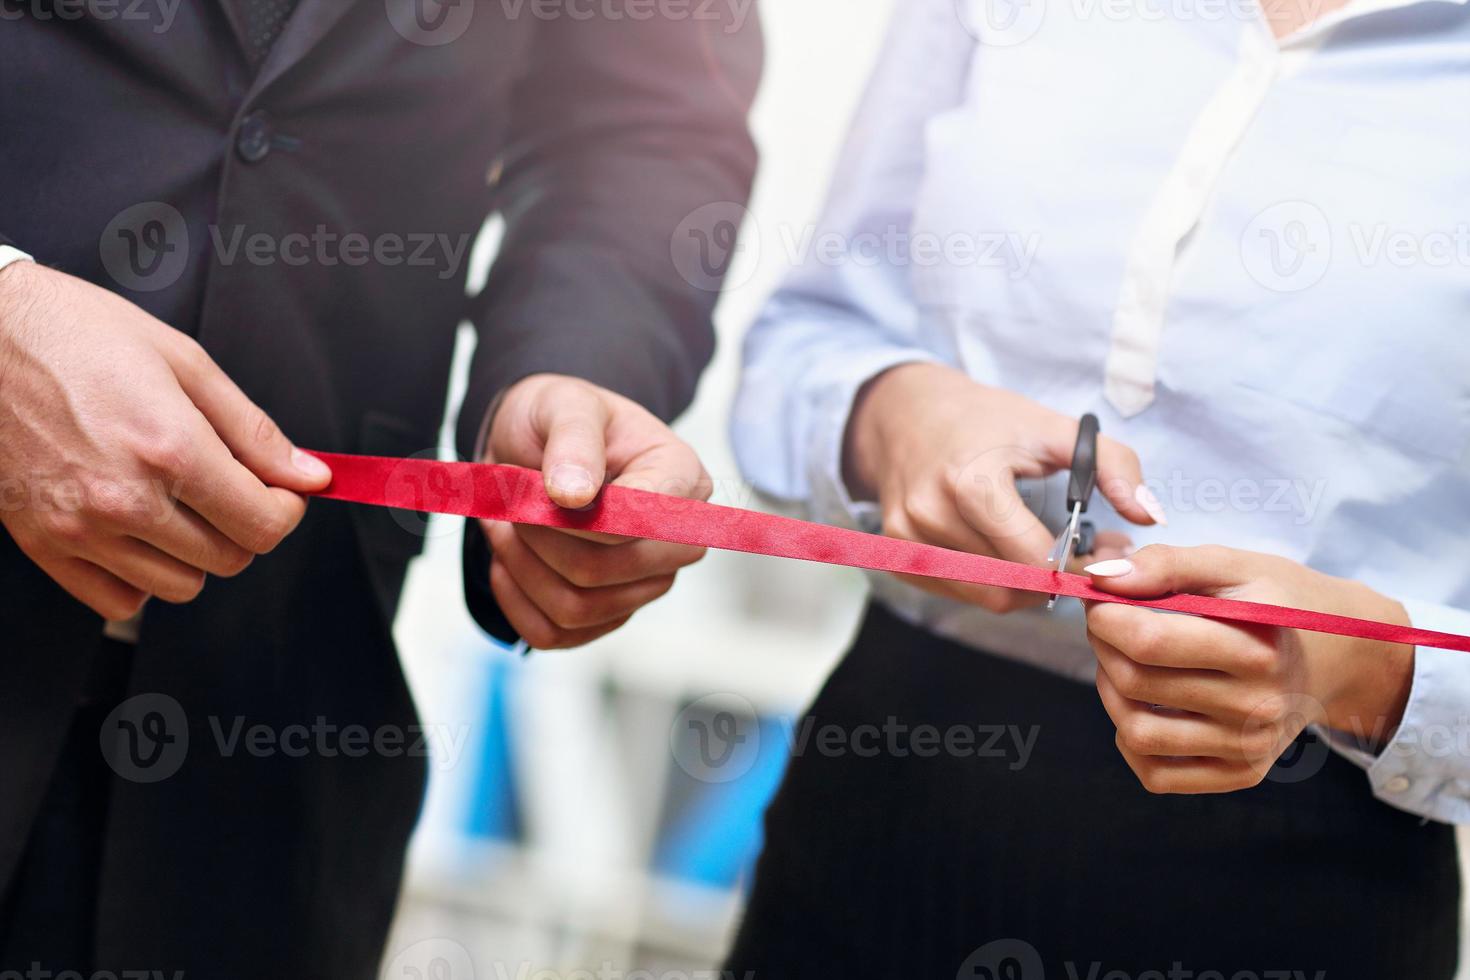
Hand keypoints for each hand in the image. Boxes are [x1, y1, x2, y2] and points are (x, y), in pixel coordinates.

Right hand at [0, 264, 330, 619]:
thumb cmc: (75, 334)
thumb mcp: (183, 361)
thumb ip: (253, 430)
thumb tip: (310, 475)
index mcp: (169, 449)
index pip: (265, 523)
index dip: (287, 508)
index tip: (281, 490)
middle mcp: (125, 498)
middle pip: (230, 558)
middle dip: (246, 526)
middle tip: (231, 488)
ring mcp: (80, 528)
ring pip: (180, 585)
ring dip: (197, 552)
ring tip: (180, 502)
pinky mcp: (43, 544)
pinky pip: (119, 599)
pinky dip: (141, 575)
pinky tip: (139, 529)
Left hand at [479, 373, 709, 649]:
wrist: (539, 444)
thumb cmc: (561, 418)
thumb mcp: (564, 404)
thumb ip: (574, 440)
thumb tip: (574, 496)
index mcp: (682, 478)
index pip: (640, 524)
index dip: (577, 519)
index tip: (536, 491)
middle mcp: (676, 538)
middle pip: (609, 571)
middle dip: (543, 541)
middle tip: (515, 506)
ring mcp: (647, 581)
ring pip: (578, 607)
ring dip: (522, 567)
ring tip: (506, 526)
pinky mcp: (610, 611)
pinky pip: (557, 634)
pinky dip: (517, 600)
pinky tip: (509, 560)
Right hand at [843, 363, 1163, 611]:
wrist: (906, 414)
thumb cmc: (985, 420)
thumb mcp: (1052, 428)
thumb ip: (1113, 465)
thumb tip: (1149, 515)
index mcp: (971, 482)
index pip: (1034, 559)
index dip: (1076, 567)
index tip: (1101, 555)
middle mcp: (931, 514)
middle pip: (1012, 585)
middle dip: (1055, 580)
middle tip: (1080, 556)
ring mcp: (907, 539)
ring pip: (986, 596)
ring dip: (1024, 586)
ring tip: (1044, 553)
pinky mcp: (897, 556)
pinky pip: (959, 592)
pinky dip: (990, 582)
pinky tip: (1003, 551)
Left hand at [1083, 545, 1416, 792]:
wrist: (1342, 654)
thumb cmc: (1281, 602)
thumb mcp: (1233, 564)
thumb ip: (1166, 564)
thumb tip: (1101, 577)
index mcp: (1256, 647)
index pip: (1149, 641)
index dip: (1105, 617)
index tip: (1100, 600)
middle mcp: (1256, 705)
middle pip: (1136, 682)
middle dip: (1102, 646)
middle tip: (1108, 624)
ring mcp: (1249, 746)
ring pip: (1137, 733)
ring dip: (1109, 694)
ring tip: (1122, 664)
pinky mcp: (1241, 773)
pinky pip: (1158, 775)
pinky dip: (1131, 742)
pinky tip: (1143, 706)